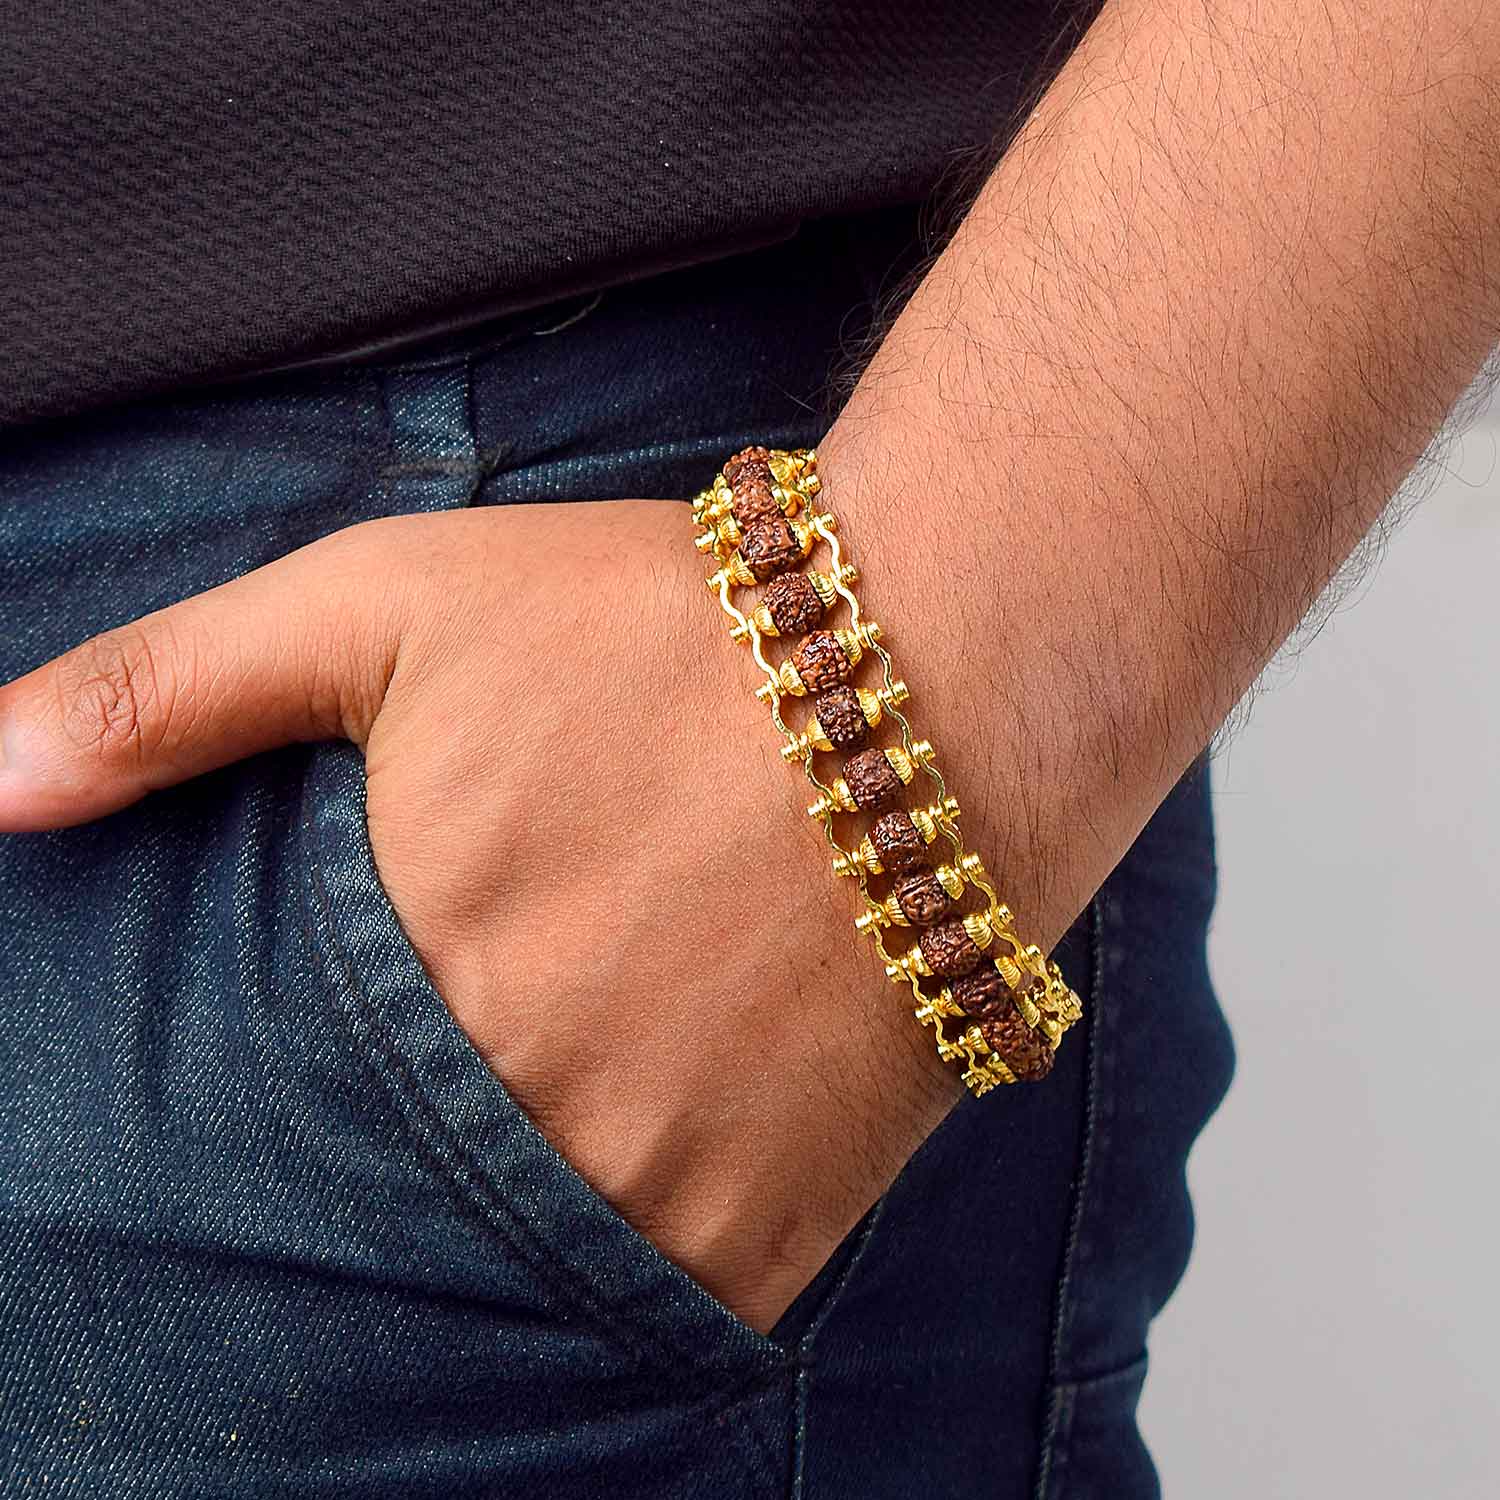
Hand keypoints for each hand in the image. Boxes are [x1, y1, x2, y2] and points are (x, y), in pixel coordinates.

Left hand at [0, 498, 962, 1333]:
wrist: (930, 673)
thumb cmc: (656, 625)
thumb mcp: (388, 606)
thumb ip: (172, 691)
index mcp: (402, 983)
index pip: (257, 1134)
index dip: (262, 1121)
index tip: (308, 1086)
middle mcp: (523, 1116)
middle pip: (385, 1219)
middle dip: (388, 1171)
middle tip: (458, 1088)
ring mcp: (661, 1187)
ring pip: (520, 1280)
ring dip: (510, 1220)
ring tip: (555, 1115)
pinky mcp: (782, 1226)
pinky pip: (664, 1307)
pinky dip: (632, 1255)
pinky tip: (648, 1150)